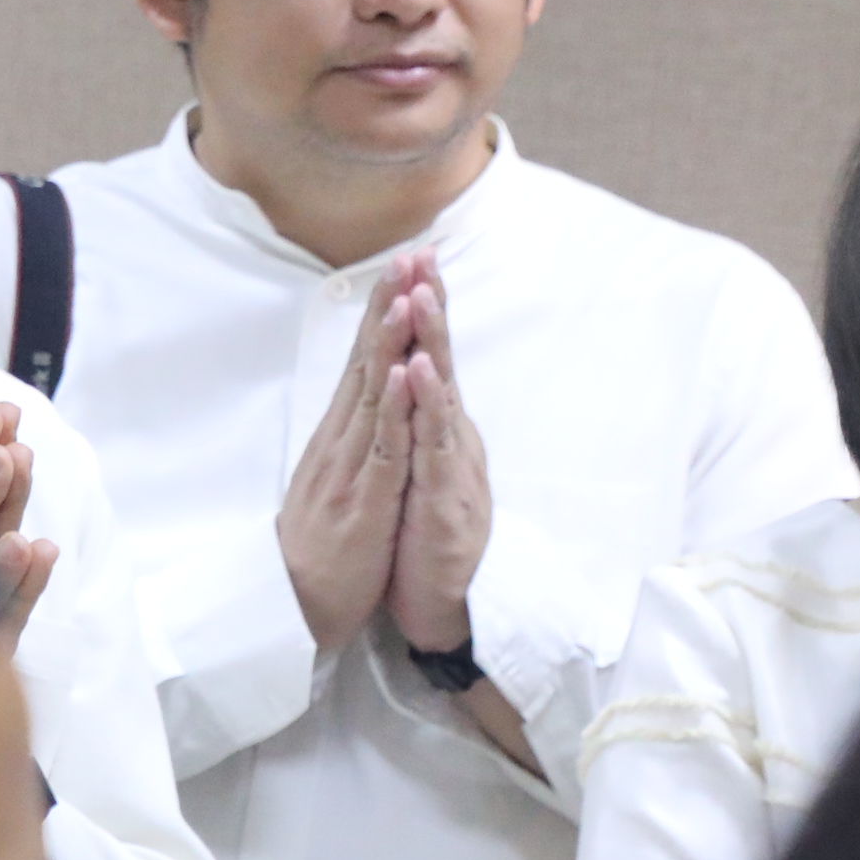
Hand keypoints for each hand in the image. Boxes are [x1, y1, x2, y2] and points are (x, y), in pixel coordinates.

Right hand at [279, 265, 415, 653]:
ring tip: (406, 294)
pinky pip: (384, 447)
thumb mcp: (336, 482)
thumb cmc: (321, 546)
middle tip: (405, 255)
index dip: (381, 314)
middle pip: (365, 363)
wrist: (294, 604)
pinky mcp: (364, 499)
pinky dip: (396, 408)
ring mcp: (350, 467)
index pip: (362, 363)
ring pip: (374, 394)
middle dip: (387, 307)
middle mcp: (340, 441)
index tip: (399, 268)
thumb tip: (360, 404)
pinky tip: (407, 374)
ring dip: (390, 342)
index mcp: (338, 437)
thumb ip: (348, 441)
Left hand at [385, 264, 491, 654]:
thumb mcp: (413, 472)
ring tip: (421, 296)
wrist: (437, 604)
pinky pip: (433, 447)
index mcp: (434, 432)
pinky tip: (417, 373)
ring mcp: (451, 468)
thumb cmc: (422, 538)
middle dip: (430, 308)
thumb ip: (415, 428)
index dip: (417, 314)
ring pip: (440, 396)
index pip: (424, 361)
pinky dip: (425, 407)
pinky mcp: (447, 500)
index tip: (408, 261)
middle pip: (438, 364)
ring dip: (430, 344)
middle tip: (422, 254)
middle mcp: (448, 440)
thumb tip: (409, 384)